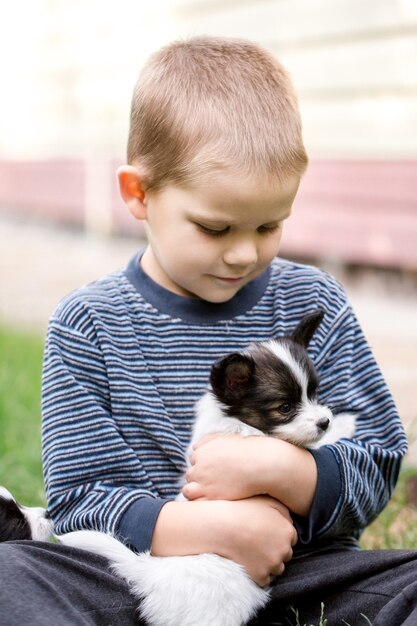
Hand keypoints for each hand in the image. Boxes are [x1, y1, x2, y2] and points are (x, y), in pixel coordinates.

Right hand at [152, 496, 295, 586]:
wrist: (219, 526)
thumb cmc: (240, 509)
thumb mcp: (265, 500)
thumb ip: (282, 510)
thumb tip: (288, 519)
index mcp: (287, 531)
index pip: (291, 539)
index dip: (278, 535)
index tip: (266, 533)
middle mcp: (284, 550)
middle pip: (284, 554)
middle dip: (274, 550)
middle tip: (257, 543)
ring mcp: (272, 565)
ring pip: (276, 568)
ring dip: (267, 563)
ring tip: (250, 553)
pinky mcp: (260, 577)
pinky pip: (264, 580)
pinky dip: (257, 574)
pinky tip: (247, 562)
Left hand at [183, 434, 265, 500]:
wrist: (259, 465)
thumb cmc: (247, 451)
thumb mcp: (226, 438)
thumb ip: (209, 440)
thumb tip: (195, 446)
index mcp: (202, 451)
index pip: (195, 460)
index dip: (204, 467)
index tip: (215, 472)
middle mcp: (199, 466)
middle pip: (191, 475)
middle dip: (200, 479)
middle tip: (214, 484)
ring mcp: (202, 481)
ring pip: (188, 489)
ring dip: (196, 491)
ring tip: (211, 495)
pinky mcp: (208, 495)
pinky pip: (194, 500)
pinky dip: (199, 501)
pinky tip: (211, 501)